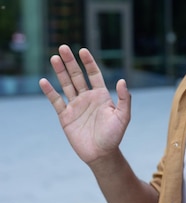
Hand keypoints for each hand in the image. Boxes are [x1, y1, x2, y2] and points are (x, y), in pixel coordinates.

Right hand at [39, 45, 130, 164]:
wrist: (101, 154)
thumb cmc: (114, 136)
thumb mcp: (123, 117)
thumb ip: (124, 99)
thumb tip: (122, 81)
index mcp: (101, 95)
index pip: (93, 74)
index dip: (88, 62)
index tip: (83, 50)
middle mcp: (87, 98)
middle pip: (77, 76)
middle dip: (70, 62)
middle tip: (63, 47)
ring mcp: (75, 106)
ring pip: (66, 85)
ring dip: (60, 72)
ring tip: (54, 58)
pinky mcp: (65, 116)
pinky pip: (56, 101)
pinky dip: (50, 92)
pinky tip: (43, 81)